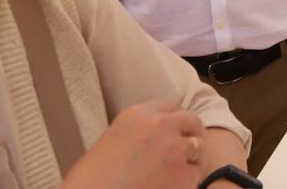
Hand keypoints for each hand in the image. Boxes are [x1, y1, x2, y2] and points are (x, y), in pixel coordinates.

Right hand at [61, 99, 203, 188]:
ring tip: (180, 170)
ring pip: (198, 147)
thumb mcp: (110, 142)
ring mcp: (175, 149)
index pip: (170, 106)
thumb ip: (136, 133)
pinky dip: (188, 181)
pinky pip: (195, 173)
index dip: (174, 119)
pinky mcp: (184, 175)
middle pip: (191, 121)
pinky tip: (174, 186)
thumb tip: (151, 141)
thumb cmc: (89, 180)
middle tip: (189, 148)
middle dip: (192, 133)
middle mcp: (160, 125)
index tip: (175, 129)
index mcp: (137, 114)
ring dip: (192, 157)